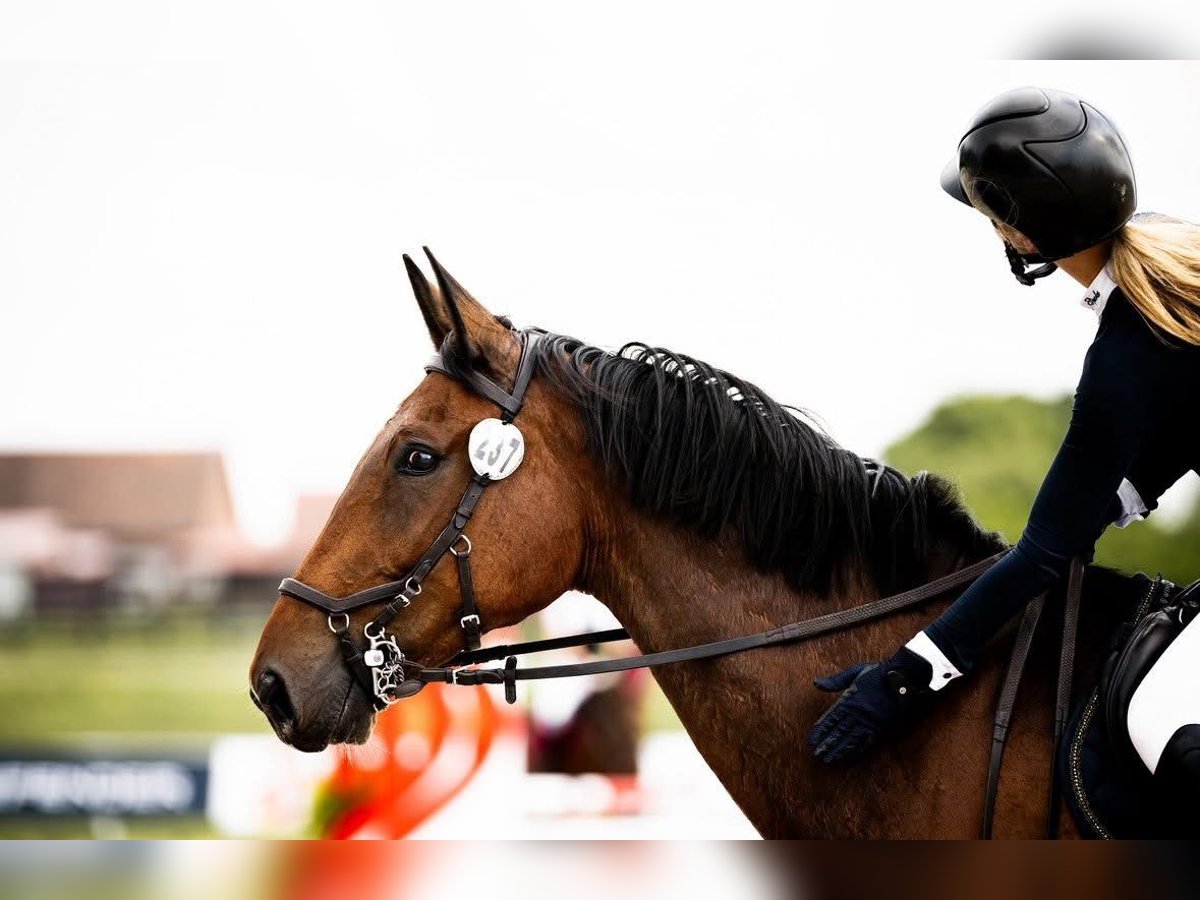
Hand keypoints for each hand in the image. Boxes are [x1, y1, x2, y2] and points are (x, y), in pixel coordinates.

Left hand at [806, 648, 933, 763]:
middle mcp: (857, 713)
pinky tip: (850, 756)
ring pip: (851, 739)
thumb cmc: (876, 673)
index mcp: (848, 700)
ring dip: (839, 749)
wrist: (901, 677)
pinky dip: (857, 749)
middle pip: (839, 732)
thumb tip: (816, 683)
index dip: (821, 730)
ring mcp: (869, 721)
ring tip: (829, 759)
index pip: (831, 718)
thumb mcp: (853, 672)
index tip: (811, 740)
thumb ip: (835, 681)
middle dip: (827, 744)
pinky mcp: (880, 726)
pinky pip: (867, 740)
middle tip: (817, 755)